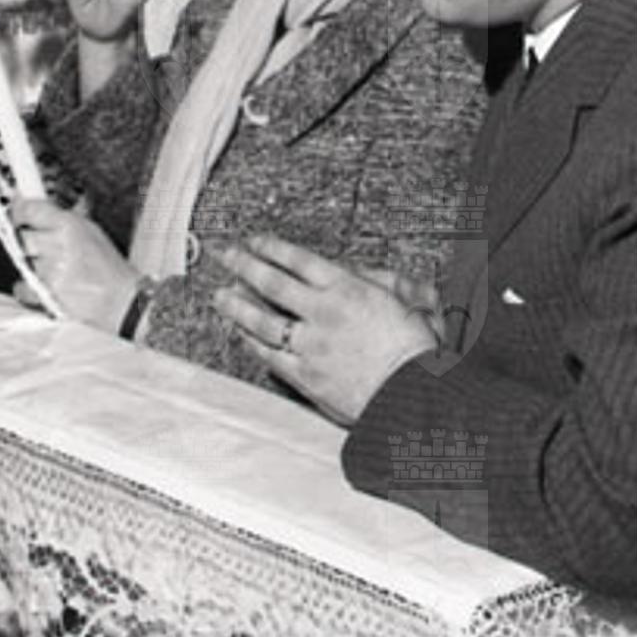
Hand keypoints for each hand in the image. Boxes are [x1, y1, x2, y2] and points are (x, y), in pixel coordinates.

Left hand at [12, 195, 140, 331]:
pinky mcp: (47, 293)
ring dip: (32, 264)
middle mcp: (57, 244)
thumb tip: (41, 210)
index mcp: (69, 225)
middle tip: (38, 244)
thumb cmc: (110, 268)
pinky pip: (22, 287)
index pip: (29, 209)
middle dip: (27, 241)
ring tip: (52, 268)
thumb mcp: (91, 231)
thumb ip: (64, 220)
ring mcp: (50, 270)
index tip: (18, 212)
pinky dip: (28, 289)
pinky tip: (44, 286)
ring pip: (23, 261)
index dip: (20, 210)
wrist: (122, 301)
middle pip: (22, 236)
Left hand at [211, 234, 440, 427]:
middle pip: (271, 282)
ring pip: (262, 319)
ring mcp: (311, 345)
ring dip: (237, 304)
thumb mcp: (405, 297)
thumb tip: (351, 270)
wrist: (416, 396)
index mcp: (346, 288)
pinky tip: (240, 333)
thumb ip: (374, 278)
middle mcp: (323, 312)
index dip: (270, 247)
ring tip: (220, 294)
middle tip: (224, 255)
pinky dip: (252, 342)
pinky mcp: (307, 376)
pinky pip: (270, 355)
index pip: (297, 259)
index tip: (253, 241)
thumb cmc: (415, 349)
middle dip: (243, 265)